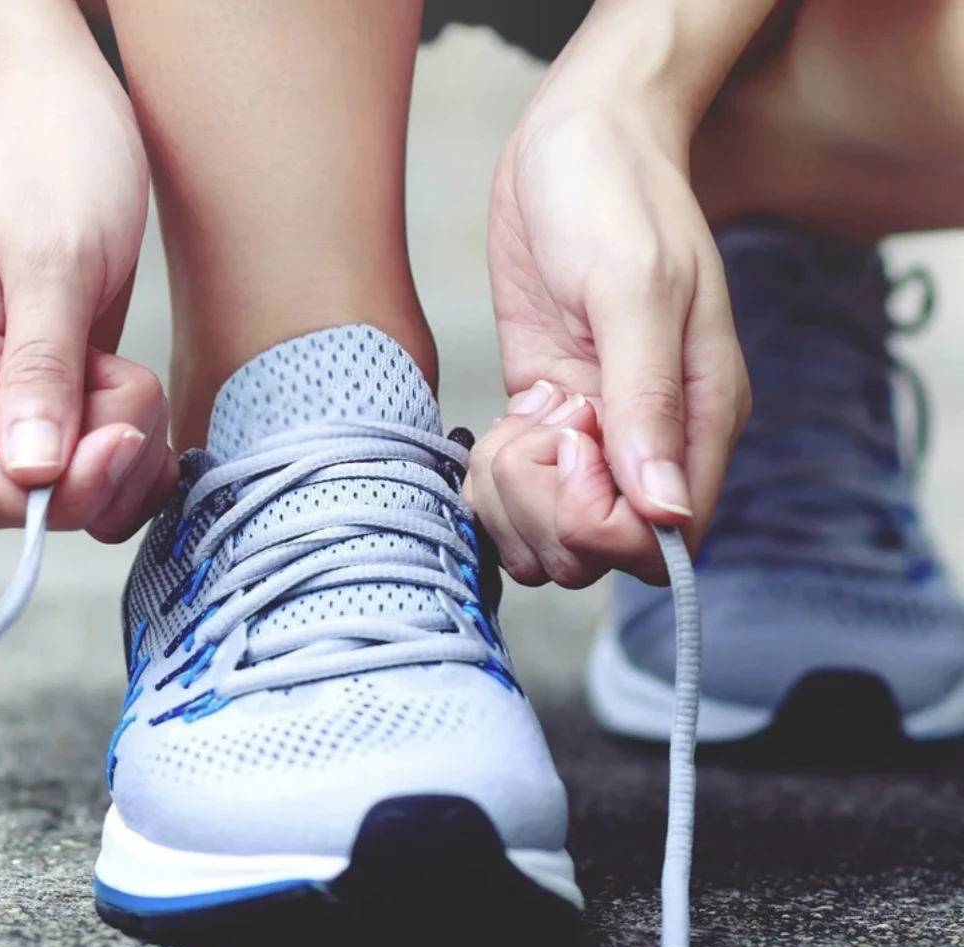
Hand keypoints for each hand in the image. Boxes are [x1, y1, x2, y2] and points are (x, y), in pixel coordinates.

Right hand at [0, 58, 176, 540]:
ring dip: (131, 453)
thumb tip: (31, 472)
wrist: (64, 123)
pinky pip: (102, 472)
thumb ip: (41, 368)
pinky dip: (139, 453)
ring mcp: (14, 404)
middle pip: (38, 502)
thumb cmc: (52, 167)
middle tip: (132, 381)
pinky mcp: (60, 404)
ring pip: (80, 494)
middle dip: (107, 464)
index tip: (121, 435)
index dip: (60, 491)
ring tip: (132, 372)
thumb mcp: (52, 262)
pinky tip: (149, 409)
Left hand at [467, 98, 749, 585]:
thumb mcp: (634, 287)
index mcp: (700, 420)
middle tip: (540, 422)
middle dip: (546, 508)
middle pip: (598, 554)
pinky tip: (506, 423)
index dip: (600, 520)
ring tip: (522, 418)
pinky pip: (516, 499)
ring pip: (550, 539)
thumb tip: (663, 512)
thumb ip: (647, 399)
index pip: (662, 541)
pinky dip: (494, 481)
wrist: (575, 145)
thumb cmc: (616, 197)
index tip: (572, 439)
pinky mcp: (548, 426)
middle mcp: (651, 444)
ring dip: (513, 497)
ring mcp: (595, 440)